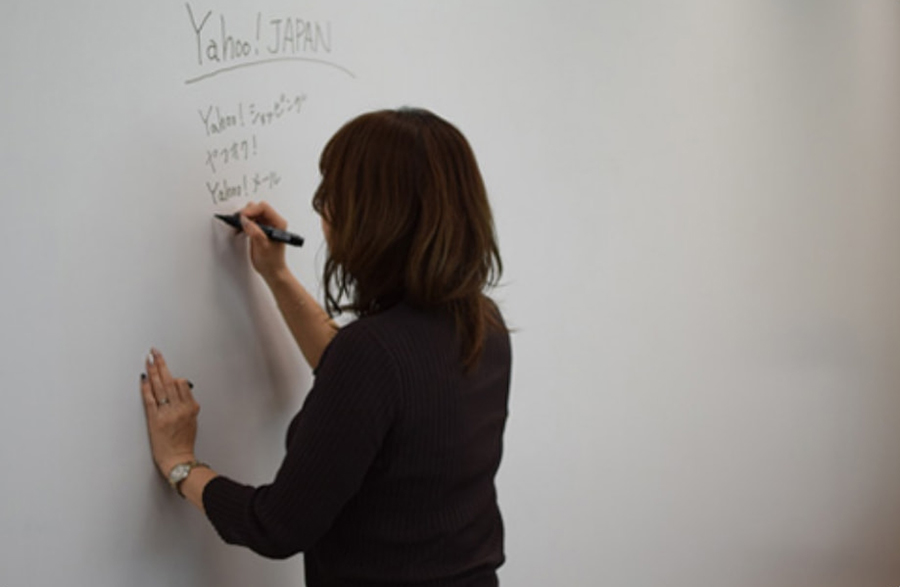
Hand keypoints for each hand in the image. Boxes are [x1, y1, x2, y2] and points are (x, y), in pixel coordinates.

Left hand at [140, 348, 199, 475]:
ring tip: (148, 360)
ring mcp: (167, 413)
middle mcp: (180, 408)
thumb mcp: (192, 421)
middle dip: (161, 364)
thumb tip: (179, 390)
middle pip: (170, 380)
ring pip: (160, 387)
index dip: (173, 374)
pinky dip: (146, 388)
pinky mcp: (155, 420)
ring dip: (153, 371)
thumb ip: (186, 405)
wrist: (178, 460)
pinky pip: (150, 400)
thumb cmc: (184, 443)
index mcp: (191, 408)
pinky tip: (143, 379)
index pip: (182, 383)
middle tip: (155, 352)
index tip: (165, 366)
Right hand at [239, 201, 288, 281]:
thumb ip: (254, 232)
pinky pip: (249, 221)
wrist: (272, 271)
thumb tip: (244, 220)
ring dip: (243, 219)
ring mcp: (266, 225)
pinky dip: (242, 224)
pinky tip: (238, 231)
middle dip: (246, 213)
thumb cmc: (272, 261)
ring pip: (252, 214)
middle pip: (257, 208)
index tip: (241, 218)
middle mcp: (273, 222)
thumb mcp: (263, 247)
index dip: (251, 210)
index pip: (263, 208)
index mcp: (278, 223)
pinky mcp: (259, 230)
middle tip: (237, 222)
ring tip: (236, 227)